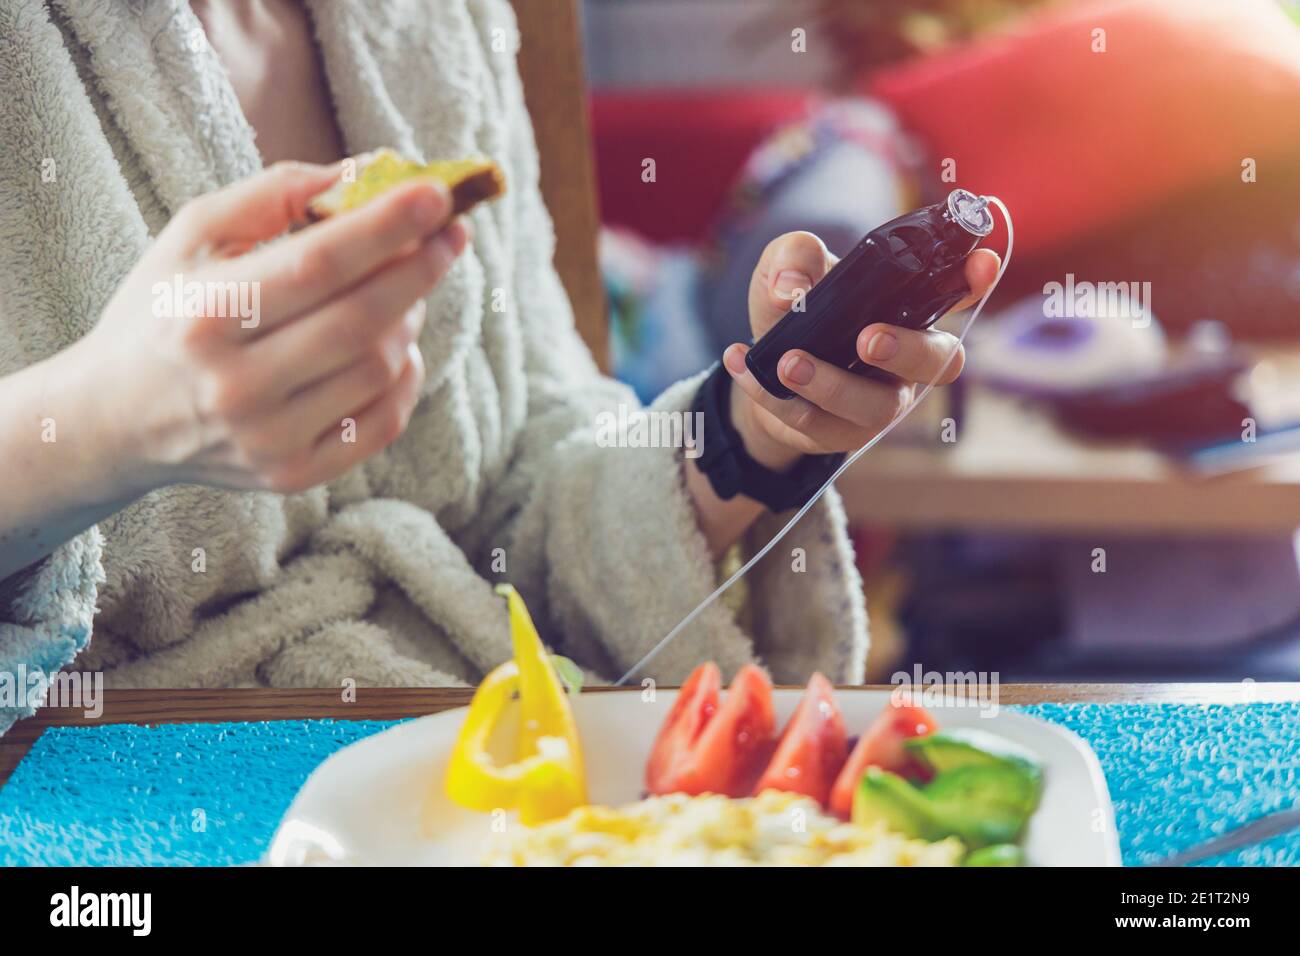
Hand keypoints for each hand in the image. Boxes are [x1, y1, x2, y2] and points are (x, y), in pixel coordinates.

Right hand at [67, 160, 467, 496]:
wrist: (118, 419)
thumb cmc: (165, 312)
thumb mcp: (192, 237)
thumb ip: (272, 195)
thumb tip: (364, 173)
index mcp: (205, 315)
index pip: (318, 264)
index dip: (386, 227)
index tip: (437, 195)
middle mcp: (236, 386)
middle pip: (361, 320)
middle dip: (420, 269)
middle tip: (453, 233)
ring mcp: (268, 439)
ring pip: (380, 369)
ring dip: (409, 318)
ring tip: (403, 289)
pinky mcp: (293, 476)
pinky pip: (384, 422)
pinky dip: (406, 376)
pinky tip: (395, 345)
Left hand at [722, 231, 999, 470]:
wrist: (761, 367)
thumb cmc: (794, 310)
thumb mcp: (787, 269)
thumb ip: (793, 259)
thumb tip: (791, 291)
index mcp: (909, 314)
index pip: (956, 296)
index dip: (974, 282)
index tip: (980, 261)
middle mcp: (908, 365)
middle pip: (937, 363)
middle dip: (907, 350)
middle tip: (868, 339)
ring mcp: (877, 405)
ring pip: (872, 407)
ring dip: (829, 385)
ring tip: (787, 363)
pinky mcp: (836, 435)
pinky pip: (810, 424)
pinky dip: (769, 395)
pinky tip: (739, 361)